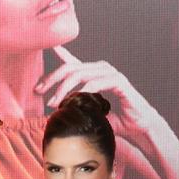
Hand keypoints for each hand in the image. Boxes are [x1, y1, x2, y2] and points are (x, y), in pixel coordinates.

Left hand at [36, 46, 162, 142]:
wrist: (139, 128)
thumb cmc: (116, 122)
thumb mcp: (90, 114)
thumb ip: (76, 108)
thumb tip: (56, 110)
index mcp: (94, 74)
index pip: (73, 62)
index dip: (59, 54)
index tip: (45, 50)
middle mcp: (101, 69)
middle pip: (71, 68)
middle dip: (52, 79)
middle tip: (39, 92)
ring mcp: (110, 73)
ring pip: (80, 75)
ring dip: (64, 89)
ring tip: (54, 103)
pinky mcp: (119, 82)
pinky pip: (96, 83)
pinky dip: (82, 92)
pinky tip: (73, 102)